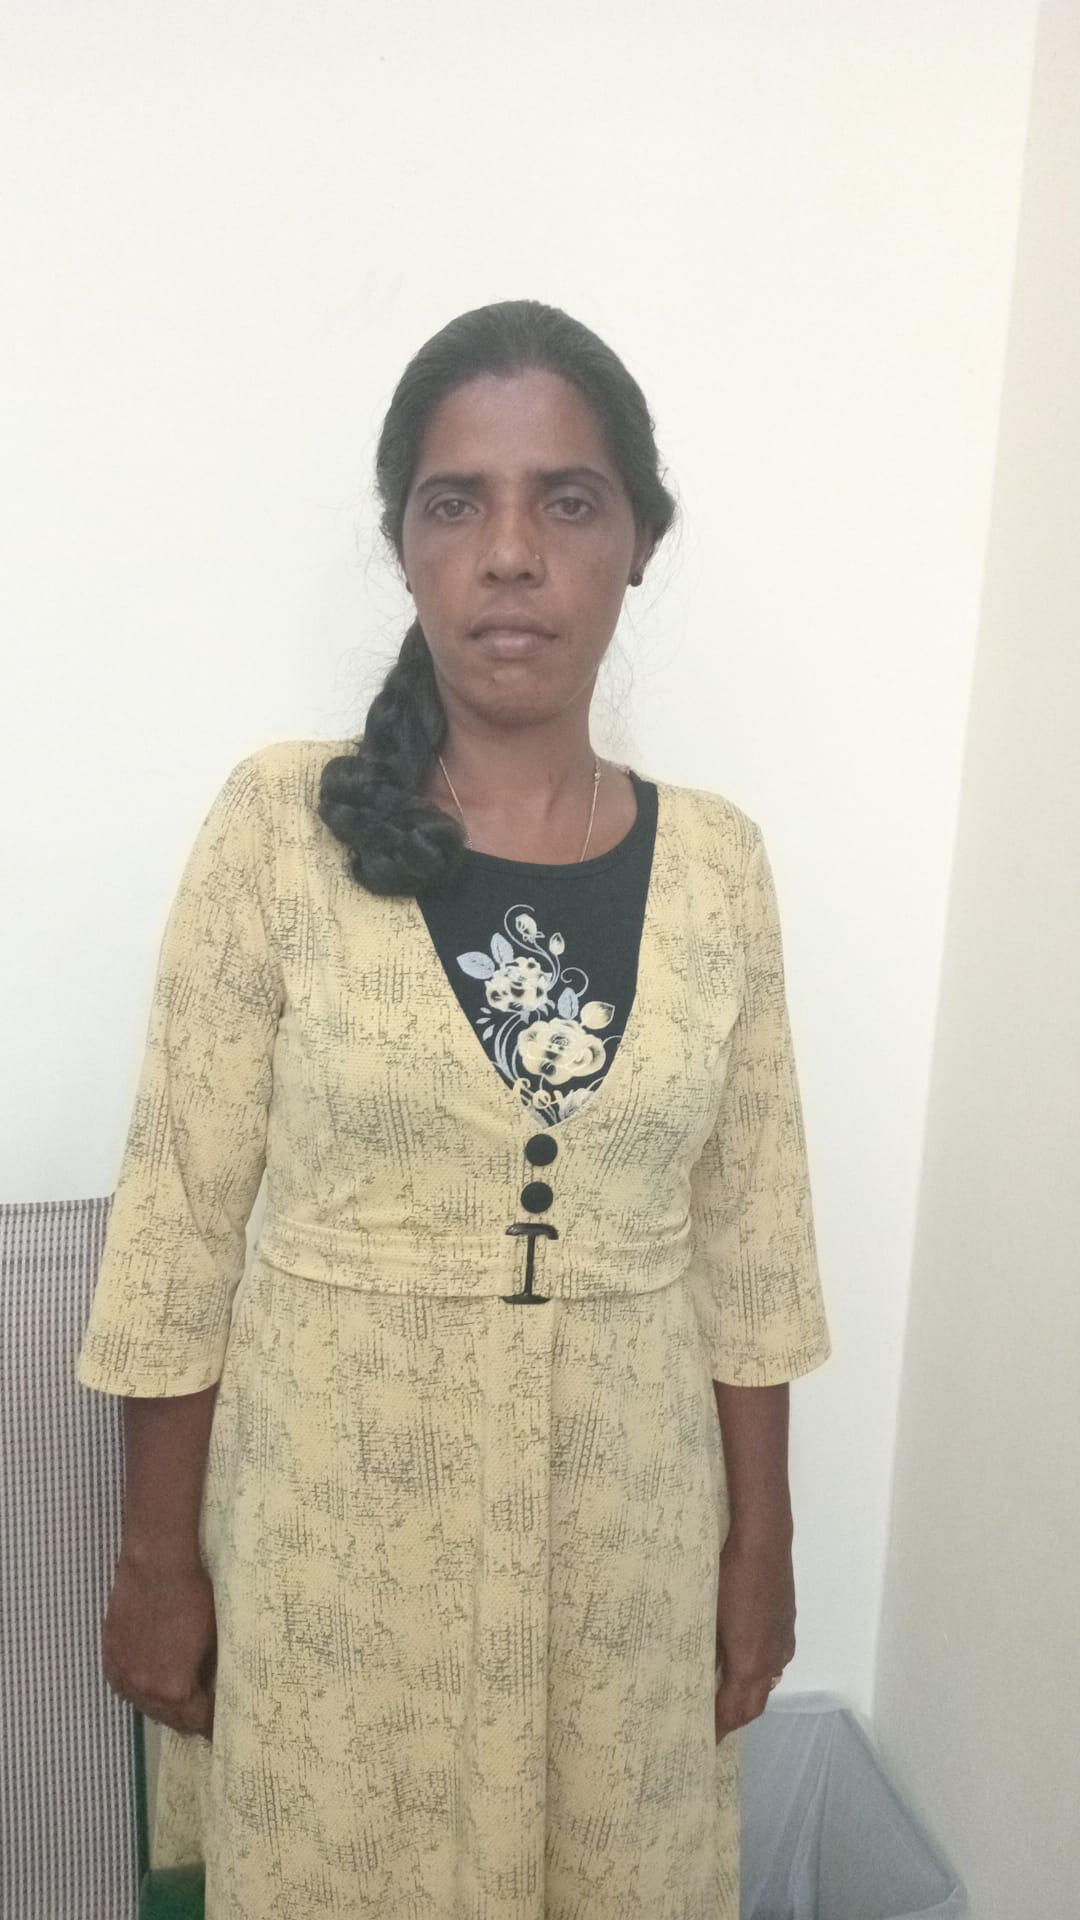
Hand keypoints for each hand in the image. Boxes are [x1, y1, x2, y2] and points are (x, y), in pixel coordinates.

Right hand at [102, 1551, 216, 1737]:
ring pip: (144, 1705)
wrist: (156, 1565)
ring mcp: (123, 1673)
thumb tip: (210, 1688)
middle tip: (201, 1718)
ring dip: (162, 1707)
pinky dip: (139, 1689)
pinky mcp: (110, 1655)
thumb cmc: (193, 1597)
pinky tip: (149, 1684)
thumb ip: (207, 1672)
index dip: (210, 1725)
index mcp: (174, 1687)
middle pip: (169, 1719)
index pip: (196, 1721)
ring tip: (178, 1704)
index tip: (219, 1728)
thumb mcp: (213, 1638)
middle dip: (187, 1719)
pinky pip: (125, 1686)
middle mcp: (144, 1689)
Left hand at [714, 1531, 794, 1742]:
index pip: (735, 1711)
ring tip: (724, 1698)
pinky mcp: (787, 1625)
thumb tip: (698, 1670)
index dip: (720, 1729)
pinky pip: (773, 1661)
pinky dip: (757, 1673)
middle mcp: (772, 1660)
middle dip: (734, 1719)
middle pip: (754, 1704)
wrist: (763, 1542)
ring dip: (746, 1696)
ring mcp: (783, 1642)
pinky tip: (743, 1662)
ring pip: (766, 1682)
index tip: (704, 1742)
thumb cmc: (729, 1578)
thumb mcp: (708, 1616)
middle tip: (713, 1727)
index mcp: (751, 1663)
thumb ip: (707, 1650)